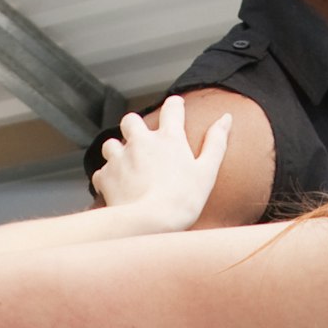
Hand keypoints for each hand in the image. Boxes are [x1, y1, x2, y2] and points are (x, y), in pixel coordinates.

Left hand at [92, 92, 228, 232]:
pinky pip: (101, 172)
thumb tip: (226, 118)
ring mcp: (120, 157)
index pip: (172, 108)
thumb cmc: (183, 200)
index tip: (176, 106)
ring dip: (117, 151)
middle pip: (131, 120)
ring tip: (126, 164)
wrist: (150, 223)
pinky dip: (107, 177)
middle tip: (142, 141)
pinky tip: (115, 187)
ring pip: (110, 143)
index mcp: (169, 138)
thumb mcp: (207, 171)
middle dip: (134, 127)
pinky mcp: (106, 176)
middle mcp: (141, 142)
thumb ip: (216, 142)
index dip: (175, 105)